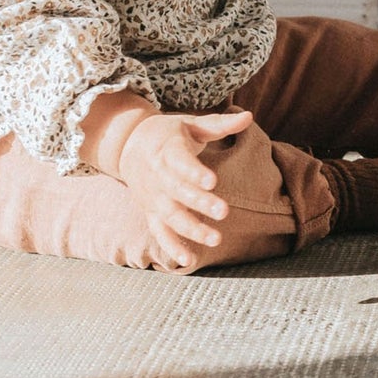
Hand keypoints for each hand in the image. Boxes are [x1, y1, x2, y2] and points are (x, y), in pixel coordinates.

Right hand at [116, 107, 253, 268]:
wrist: (128, 145)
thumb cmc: (168, 133)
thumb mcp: (190, 123)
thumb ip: (219, 123)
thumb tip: (249, 116)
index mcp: (167, 149)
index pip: (179, 161)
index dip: (194, 172)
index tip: (212, 181)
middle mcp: (157, 175)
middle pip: (177, 191)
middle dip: (199, 203)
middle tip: (224, 211)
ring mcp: (153, 197)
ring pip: (170, 215)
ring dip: (191, 229)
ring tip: (216, 239)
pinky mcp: (150, 212)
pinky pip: (159, 232)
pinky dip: (171, 247)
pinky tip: (188, 261)